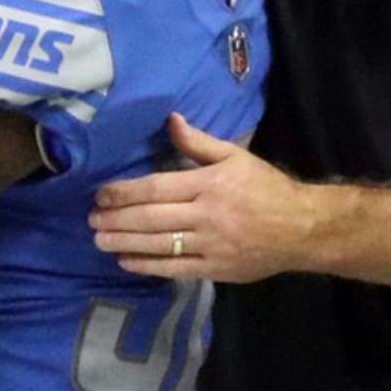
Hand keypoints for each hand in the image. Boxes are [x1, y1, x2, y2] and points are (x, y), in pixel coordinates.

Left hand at [91, 113, 319, 281]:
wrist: (299, 227)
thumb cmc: (265, 187)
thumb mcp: (236, 156)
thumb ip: (200, 143)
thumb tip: (171, 120)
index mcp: (211, 183)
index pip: (158, 187)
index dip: (125, 192)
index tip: (102, 194)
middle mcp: (207, 215)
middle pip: (151, 218)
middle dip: (117, 219)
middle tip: (91, 219)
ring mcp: (210, 245)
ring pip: (157, 245)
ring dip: (124, 242)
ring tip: (99, 239)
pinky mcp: (214, 269)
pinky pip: (173, 268)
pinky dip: (146, 265)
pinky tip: (126, 260)